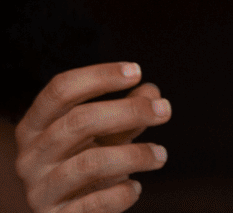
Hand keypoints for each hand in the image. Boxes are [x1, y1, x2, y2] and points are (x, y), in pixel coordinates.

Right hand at [13, 63, 169, 212]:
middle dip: (128, 111)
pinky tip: (136, 187)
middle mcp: (30, 157)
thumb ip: (126, 113)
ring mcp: (40, 190)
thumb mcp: (105, 135)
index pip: (59, 90)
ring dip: (135, 155)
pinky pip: (96, 203)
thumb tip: (151, 92)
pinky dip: (123, 192)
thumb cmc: (87, 165)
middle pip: (78, 121)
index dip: (98, 76)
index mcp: (34, 127)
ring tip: (161, 155)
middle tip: (164, 110)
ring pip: (90, 163)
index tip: (136, 71)